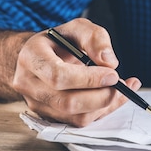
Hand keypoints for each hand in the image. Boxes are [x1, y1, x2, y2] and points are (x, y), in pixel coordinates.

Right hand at [13, 18, 140, 125]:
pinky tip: (113, 97)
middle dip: (101, 96)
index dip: (88, 79)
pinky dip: (102, 111)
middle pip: (67, 102)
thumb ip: (95, 38)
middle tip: (120, 84)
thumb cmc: (58, 43)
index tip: (112, 74)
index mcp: (31, 58)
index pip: (58, 76)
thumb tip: (110, 62)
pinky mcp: (51, 118)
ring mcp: (38, 105)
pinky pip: (80, 122)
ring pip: (76, 117)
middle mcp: (29, 85)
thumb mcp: (77, 28)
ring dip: (105, 106)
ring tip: (120, 89)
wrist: (40, 58)